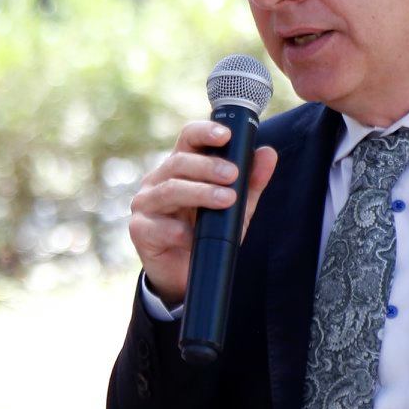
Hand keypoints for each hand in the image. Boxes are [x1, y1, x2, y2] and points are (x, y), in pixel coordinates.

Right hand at [129, 120, 278, 305]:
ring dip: (200, 193)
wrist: (185, 276)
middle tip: (233, 174)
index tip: (226, 135)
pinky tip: (195, 236)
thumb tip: (268, 153)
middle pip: (178, 163)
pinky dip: (181, 231)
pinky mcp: (140, 230)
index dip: (204, 132)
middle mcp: (158, 181)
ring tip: (227, 199)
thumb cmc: (207, 235)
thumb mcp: (236, 208)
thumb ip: (251, 182)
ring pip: (170, 190)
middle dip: (208, 166)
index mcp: (180, 167)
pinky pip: (160, 226)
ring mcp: (145, 204)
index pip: (187, 139)